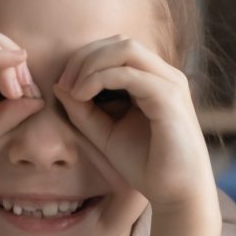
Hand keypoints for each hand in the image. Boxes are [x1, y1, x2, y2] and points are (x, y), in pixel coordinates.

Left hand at [54, 36, 215, 213]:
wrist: (176, 194)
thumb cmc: (146, 164)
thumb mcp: (104, 133)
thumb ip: (83, 109)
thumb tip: (58, 84)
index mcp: (154, 80)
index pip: (118, 48)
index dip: (86, 59)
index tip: (63, 85)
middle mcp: (166, 76)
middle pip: (121, 42)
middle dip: (86, 56)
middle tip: (64, 83)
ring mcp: (170, 84)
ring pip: (126, 49)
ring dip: (91, 63)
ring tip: (73, 89)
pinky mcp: (169, 98)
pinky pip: (130, 74)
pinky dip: (100, 78)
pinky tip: (83, 96)